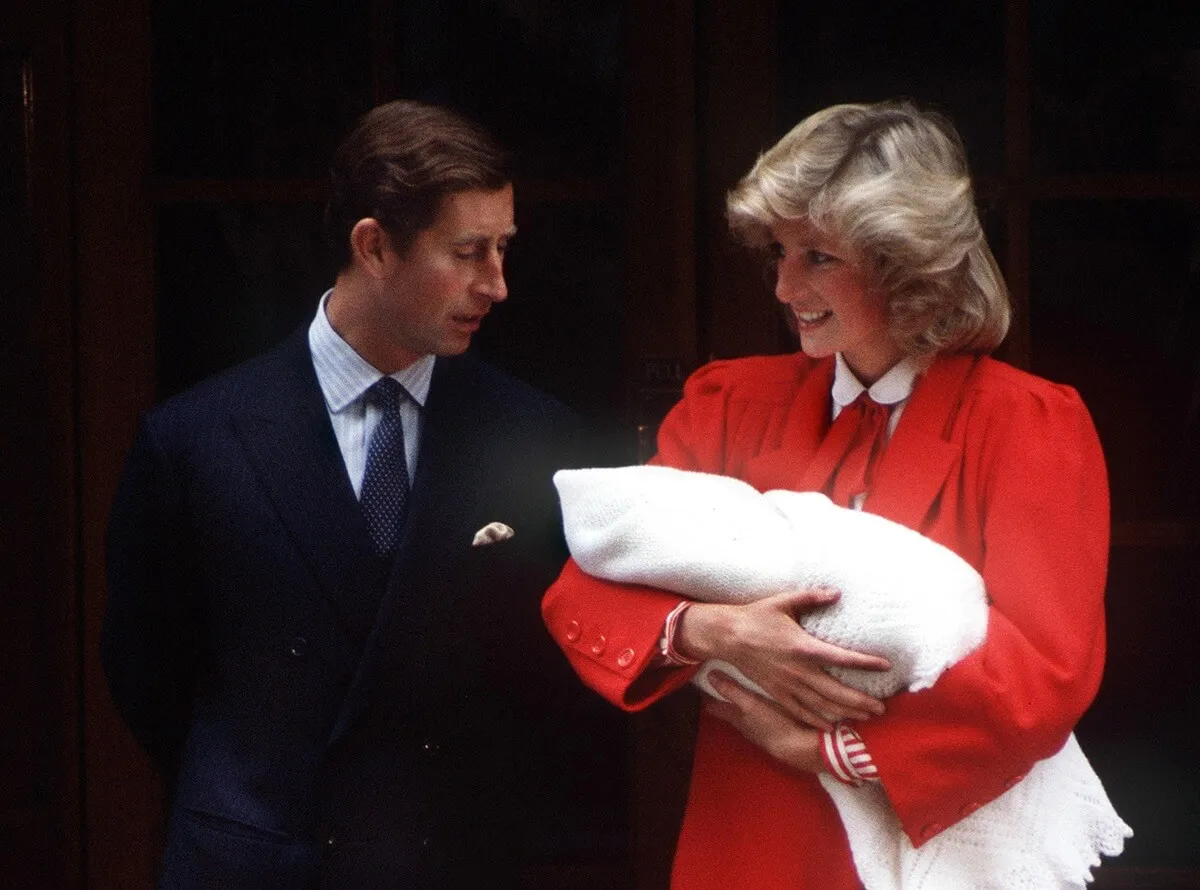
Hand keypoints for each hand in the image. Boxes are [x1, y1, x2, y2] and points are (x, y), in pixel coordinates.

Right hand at [675, 587, 889, 730]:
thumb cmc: (756, 616)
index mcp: (803, 647)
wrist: (726, 636)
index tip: (885, 665)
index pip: (842, 657)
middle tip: (882, 708)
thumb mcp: (784, 602)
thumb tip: (837, 593)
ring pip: (821, 705)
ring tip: (866, 718)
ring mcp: (787, 685)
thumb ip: (812, 597)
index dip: (866, 663)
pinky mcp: (776, 692)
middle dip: (861, 701)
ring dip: (845, 713)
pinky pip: (800, 711)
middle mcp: (798, 670)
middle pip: (836, 691)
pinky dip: (817, 720)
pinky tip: (831, 725)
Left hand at [703, 670, 824, 773]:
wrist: (801, 748)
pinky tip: (767, 703)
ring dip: (741, 703)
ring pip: (744, 715)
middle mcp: (744, 725)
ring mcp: (759, 730)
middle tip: (720, 680)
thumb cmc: (774, 724)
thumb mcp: (752, 704)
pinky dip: (759, 709)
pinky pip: (761, 718)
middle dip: (722, 697)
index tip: (700, 681)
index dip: (706, 695)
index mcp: (736, 716)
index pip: (713, 706)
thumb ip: (732, 691)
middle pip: (727, 711)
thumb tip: (710, 675)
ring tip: (743, 688)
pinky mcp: (774, 732)